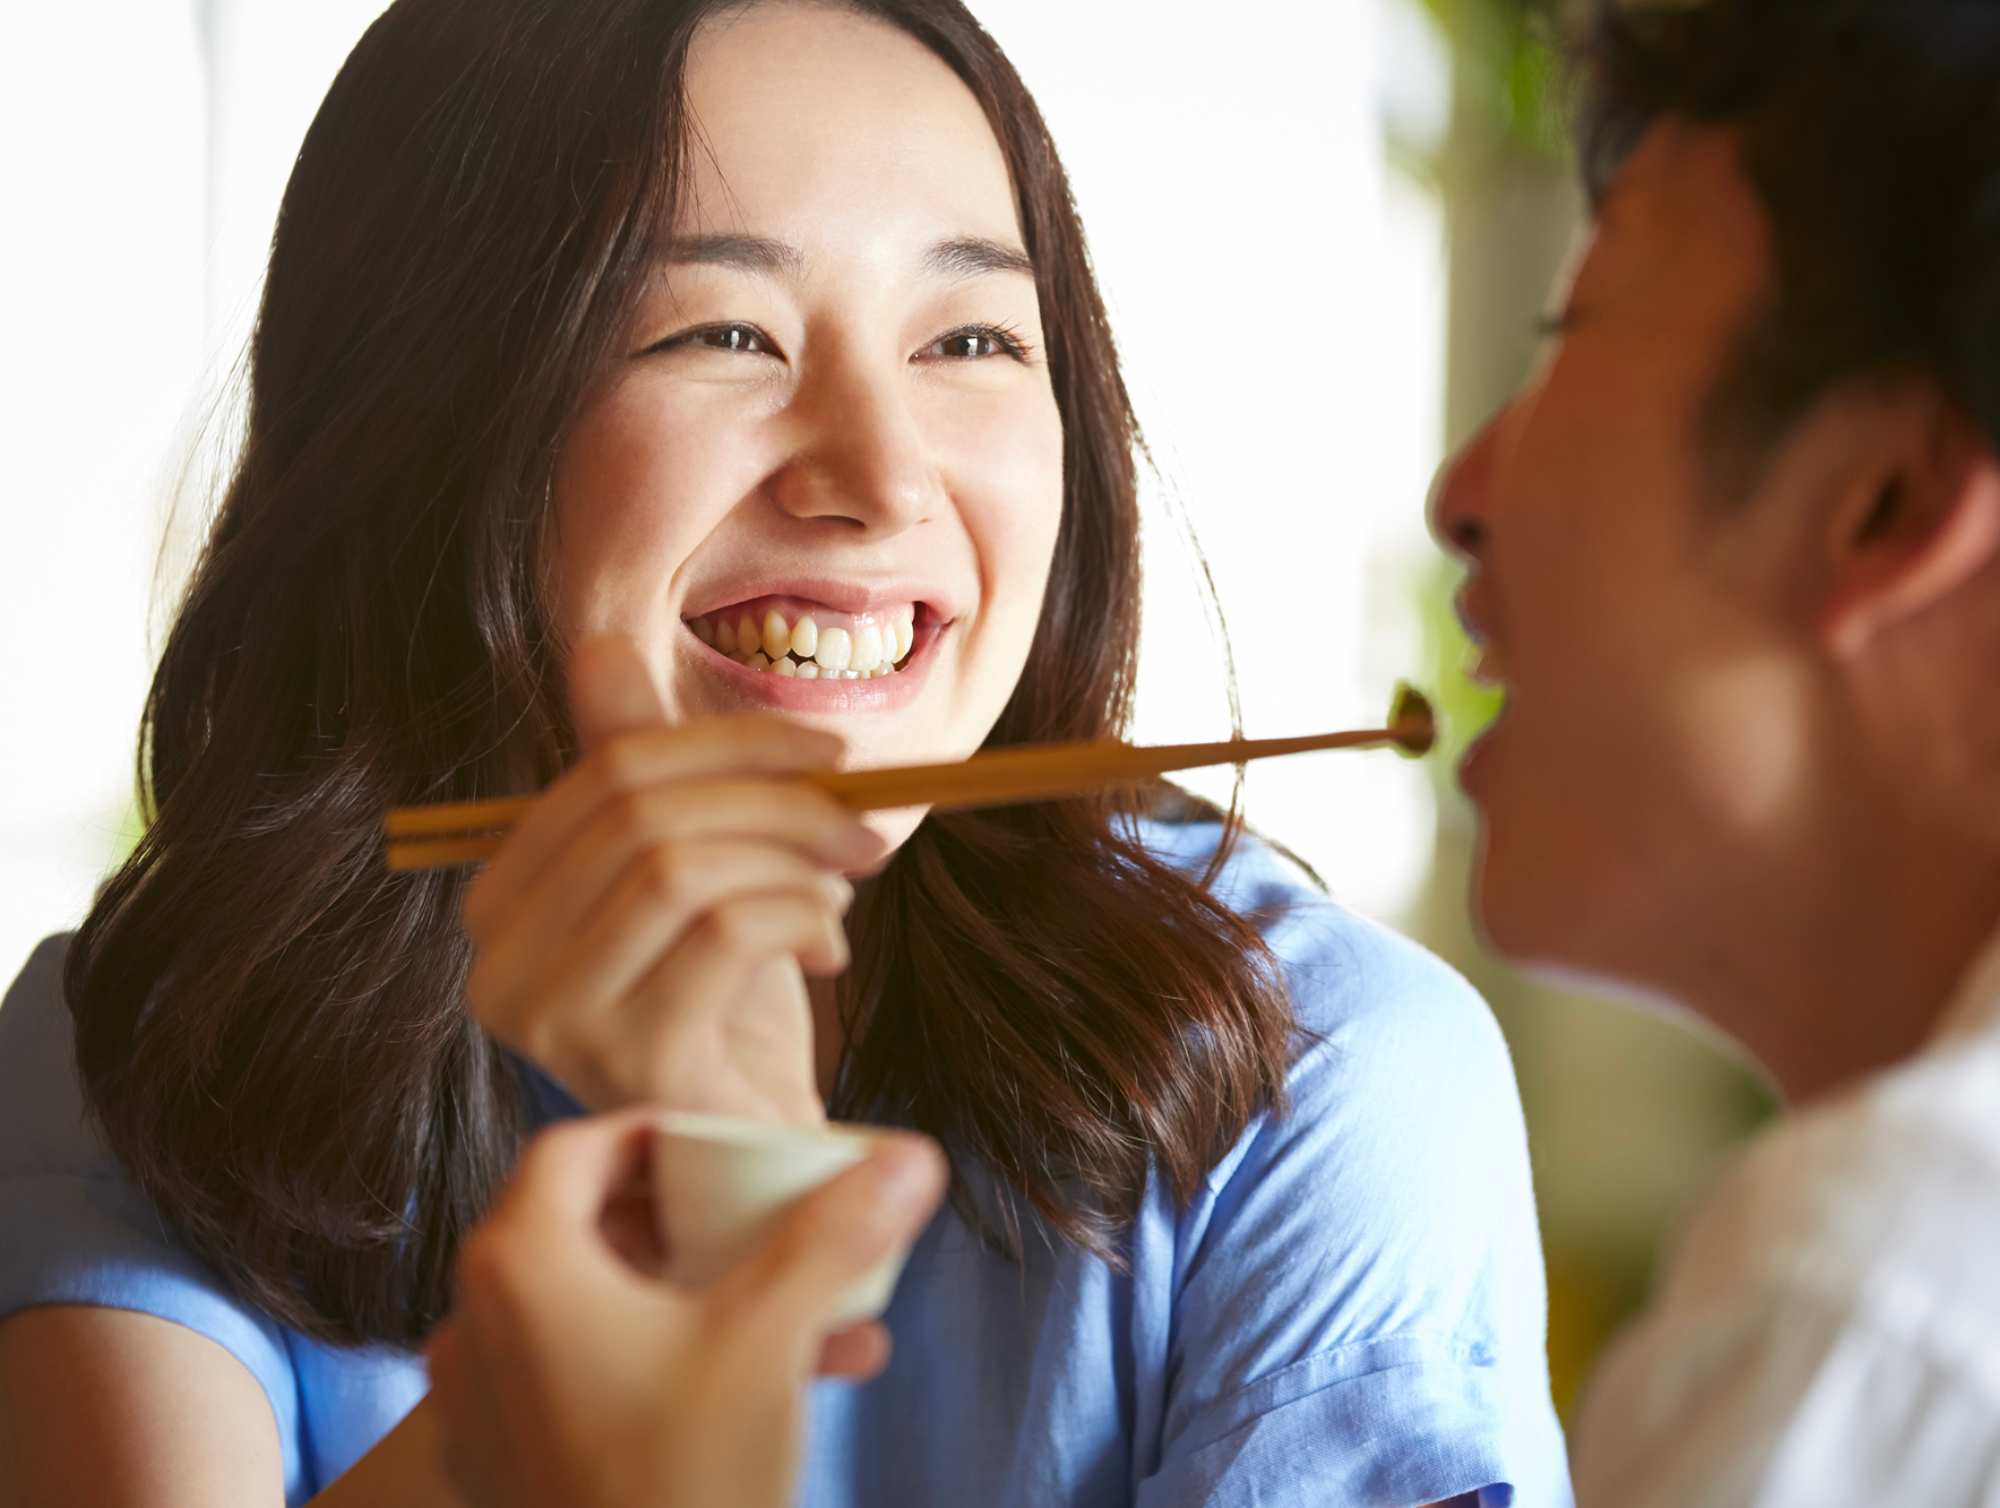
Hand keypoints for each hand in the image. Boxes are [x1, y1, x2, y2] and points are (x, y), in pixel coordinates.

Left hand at [428, 1111, 946, 1507]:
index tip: (726, 1149)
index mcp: (519, 1266)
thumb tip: (910, 1157)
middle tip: (762, 1223)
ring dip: (700, 1303)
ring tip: (807, 1321)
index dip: (657, 1135)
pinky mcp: (508, 1467)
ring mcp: (485, 1404)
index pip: (576, 1148)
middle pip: (587, 1228)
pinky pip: (588, 1381)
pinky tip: (767, 1389)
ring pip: (599, 1312)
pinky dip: (667, 1366)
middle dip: (695, 1225)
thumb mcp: (768, 1338)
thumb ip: (834, 1235)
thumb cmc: (678, 1481)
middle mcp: (476, 1324)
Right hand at [461, 635, 884, 1119]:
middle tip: (862, 816)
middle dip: (773, 796)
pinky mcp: (627, 1061)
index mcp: (501, 902)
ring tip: (843, 885)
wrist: (755, 1139)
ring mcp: (553, 1019)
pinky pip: (725, 933)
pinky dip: (802, 917)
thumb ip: (644, 772)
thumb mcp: (688, 871)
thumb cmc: (723, 1003)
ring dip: (792, 857)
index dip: (729, 744)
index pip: (606, 773)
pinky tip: (830, 948)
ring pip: (678, 867)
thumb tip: (599, 646)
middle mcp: (498, 962)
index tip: (830, 752)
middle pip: (639, 814)